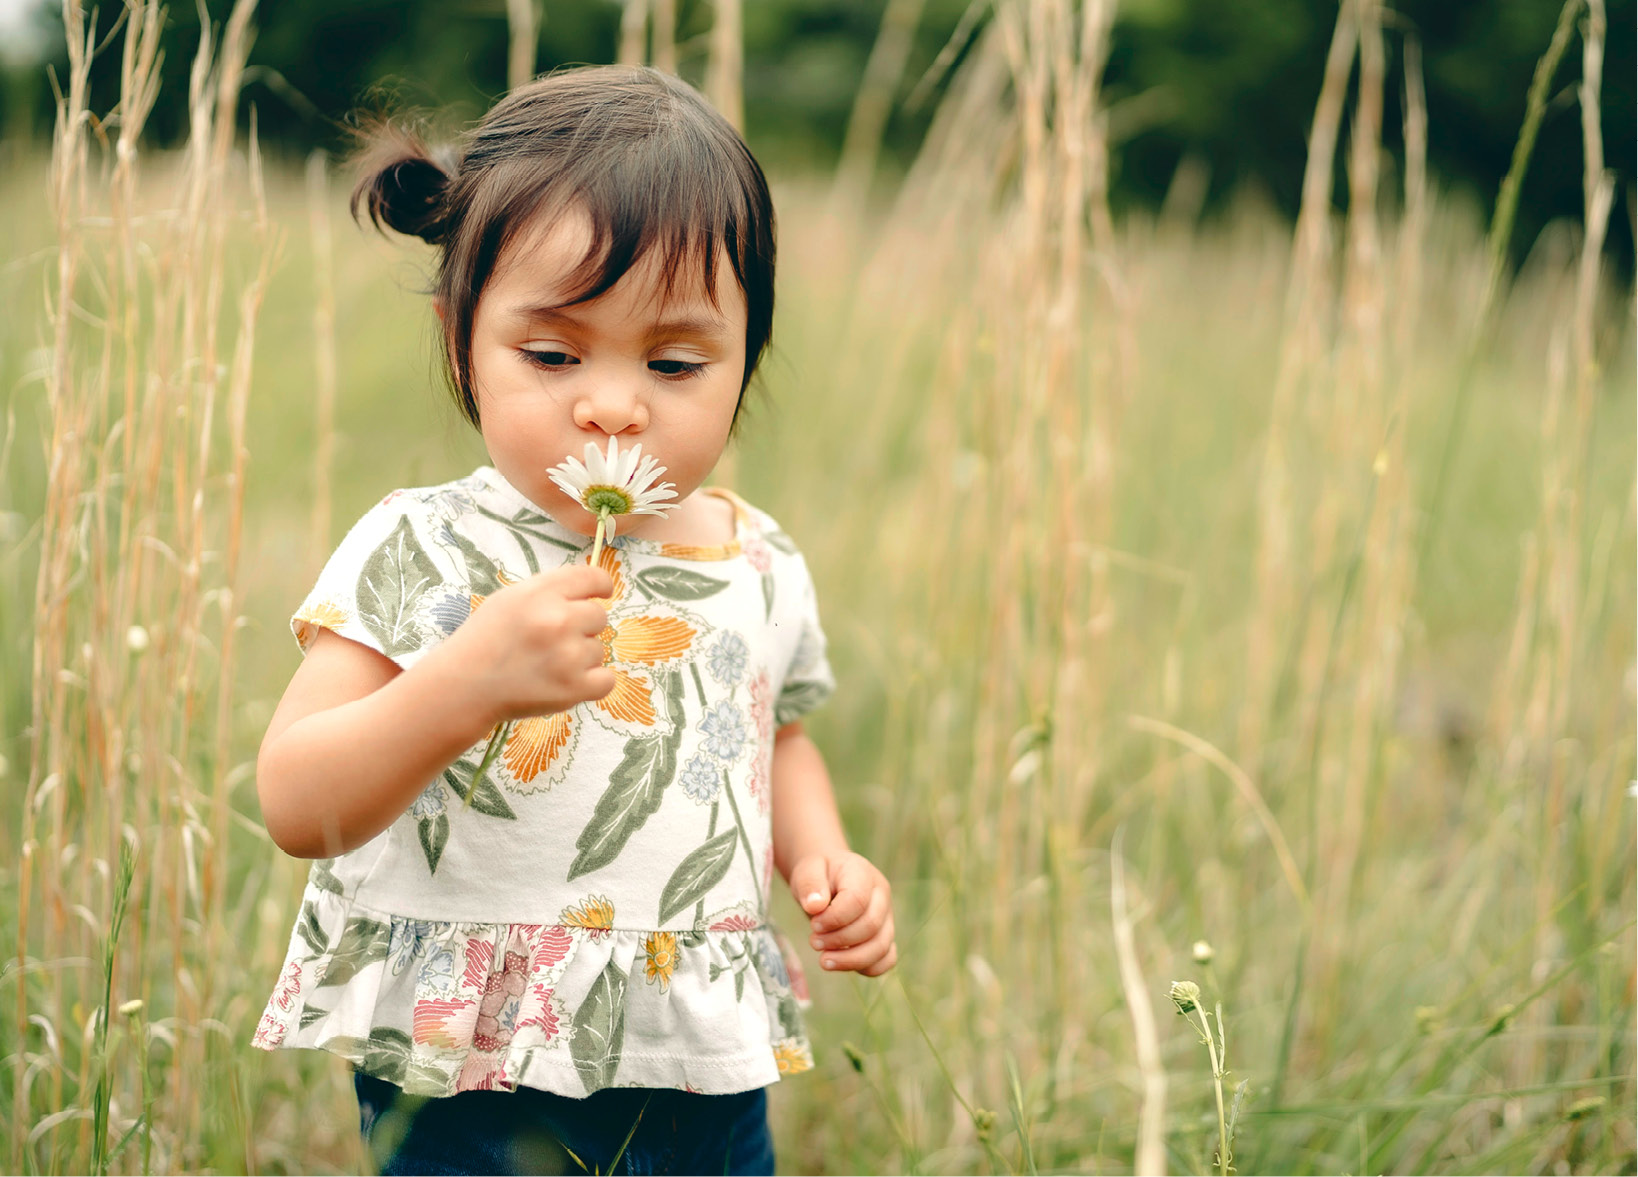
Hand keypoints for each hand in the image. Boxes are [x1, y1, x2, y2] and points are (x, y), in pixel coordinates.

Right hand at [435, 563, 616, 722]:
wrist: (464, 686)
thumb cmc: (486, 639)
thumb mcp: (511, 598)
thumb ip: (550, 591)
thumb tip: (590, 592)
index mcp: (541, 593)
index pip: (593, 577)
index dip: (600, 586)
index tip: (600, 595)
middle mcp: (557, 620)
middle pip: (600, 616)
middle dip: (583, 627)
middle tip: (554, 640)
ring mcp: (568, 655)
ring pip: (599, 650)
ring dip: (580, 658)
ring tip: (547, 664)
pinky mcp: (574, 688)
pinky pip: (607, 680)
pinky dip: (592, 683)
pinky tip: (567, 681)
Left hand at [789, 852, 895, 976]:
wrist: (826, 878)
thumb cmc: (817, 874)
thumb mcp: (807, 870)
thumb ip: (809, 884)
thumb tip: (815, 906)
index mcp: (863, 874)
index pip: (857, 901)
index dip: (834, 919)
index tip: (813, 926)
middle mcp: (881, 896)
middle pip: (871, 926)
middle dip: (839, 940)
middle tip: (814, 942)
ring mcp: (887, 917)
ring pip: (881, 947)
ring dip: (851, 960)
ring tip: (824, 960)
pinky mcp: (885, 936)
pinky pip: (887, 959)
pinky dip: (867, 968)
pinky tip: (842, 964)